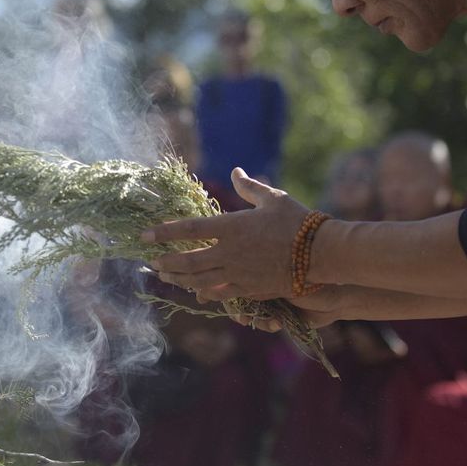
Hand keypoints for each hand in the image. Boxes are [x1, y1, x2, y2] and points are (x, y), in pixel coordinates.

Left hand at [144, 167, 308, 301]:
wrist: (321, 254)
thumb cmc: (297, 221)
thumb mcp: (272, 198)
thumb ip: (249, 187)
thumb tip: (235, 172)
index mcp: (231, 227)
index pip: (188, 230)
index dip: (164, 233)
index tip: (145, 235)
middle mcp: (229, 253)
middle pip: (187, 260)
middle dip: (166, 261)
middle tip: (152, 261)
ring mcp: (238, 274)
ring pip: (199, 280)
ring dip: (179, 278)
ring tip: (166, 275)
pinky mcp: (249, 289)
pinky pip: (220, 294)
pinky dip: (204, 292)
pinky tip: (196, 291)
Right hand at [226, 286, 347, 332]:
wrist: (336, 299)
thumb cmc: (310, 278)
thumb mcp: (277, 279)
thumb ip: (255, 283)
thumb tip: (225, 286)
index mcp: (261, 269)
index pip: (235, 279)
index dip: (224, 290)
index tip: (216, 298)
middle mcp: (264, 284)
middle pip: (240, 298)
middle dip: (238, 310)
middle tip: (241, 318)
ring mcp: (272, 300)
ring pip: (251, 313)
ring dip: (253, 319)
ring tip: (257, 322)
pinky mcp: (280, 314)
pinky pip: (266, 322)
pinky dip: (268, 324)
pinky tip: (277, 324)